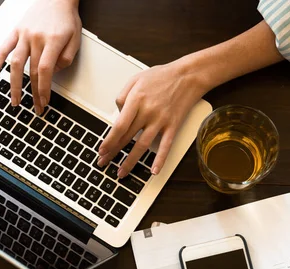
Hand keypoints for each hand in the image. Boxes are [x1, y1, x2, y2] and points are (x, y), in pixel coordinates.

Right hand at [0, 0, 80, 113]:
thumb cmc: (67, 19)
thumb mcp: (76, 39)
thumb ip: (66, 58)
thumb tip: (52, 74)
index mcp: (53, 41)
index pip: (45, 71)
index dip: (44, 88)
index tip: (45, 101)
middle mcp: (36, 38)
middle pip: (32, 71)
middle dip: (34, 93)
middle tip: (35, 108)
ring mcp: (23, 34)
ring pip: (15, 63)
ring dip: (14, 84)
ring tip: (15, 100)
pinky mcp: (16, 31)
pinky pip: (4, 48)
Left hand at [98, 60, 206, 177]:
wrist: (188, 76)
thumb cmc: (162, 76)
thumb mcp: (136, 79)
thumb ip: (123, 96)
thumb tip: (118, 114)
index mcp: (136, 99)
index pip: (119, 126)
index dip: (109, 140)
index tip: (102, 150)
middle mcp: (148, 112)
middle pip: (127, 137)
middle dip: (113, 152)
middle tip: (103, 162)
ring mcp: (161, 121)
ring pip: (143, 145)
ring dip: (130, 161)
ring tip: (122, 172)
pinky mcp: (173, 126)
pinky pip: (165, 146)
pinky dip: (160, 160)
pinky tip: (153, 171)